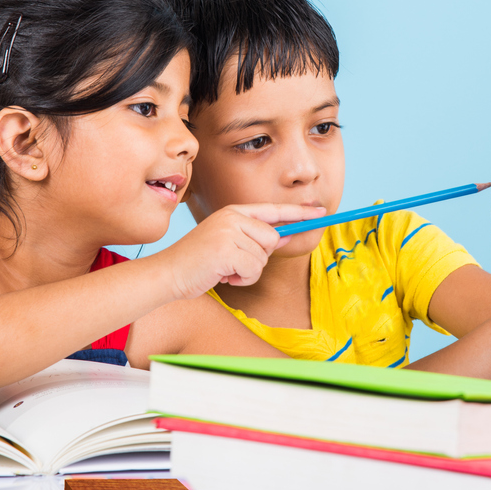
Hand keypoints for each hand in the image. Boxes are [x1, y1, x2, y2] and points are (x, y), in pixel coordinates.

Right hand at [162, 204, 325, 299]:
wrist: (168, 274)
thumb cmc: (198, 262)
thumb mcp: (227, 243)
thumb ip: (253, 238)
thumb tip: (284, 237)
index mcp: (234, 212)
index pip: (274, 210)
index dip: (300, 212)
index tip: (322, 213)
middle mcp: (233, 217)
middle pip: (272, 239)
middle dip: (259, 258)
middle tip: (234, 263)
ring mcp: (229, 232)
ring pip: (263, 258)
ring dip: (248, 272)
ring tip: (225, 269)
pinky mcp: (226, 250)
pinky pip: (253, 270)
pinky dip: (242, 279)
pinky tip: (223, 275)